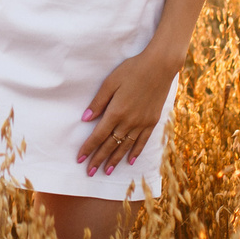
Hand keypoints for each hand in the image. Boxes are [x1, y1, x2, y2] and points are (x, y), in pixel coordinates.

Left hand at [74, 48, 181, 176]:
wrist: (160, 66)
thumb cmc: (132, 70)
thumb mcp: (110, 82)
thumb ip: (98, 102)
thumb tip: (85, 119)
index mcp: (116, 111)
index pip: (98, 135)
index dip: (88, 148)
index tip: (80, 159)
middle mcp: (128, 121)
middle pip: (110, 145)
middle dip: (98, 159)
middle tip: (90, 172)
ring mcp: (142, 123)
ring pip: (125, 146)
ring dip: (115, 160)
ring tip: (107, 171)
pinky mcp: (152, 121)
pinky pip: (142, 141)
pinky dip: (135, 152)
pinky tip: (130, 161)